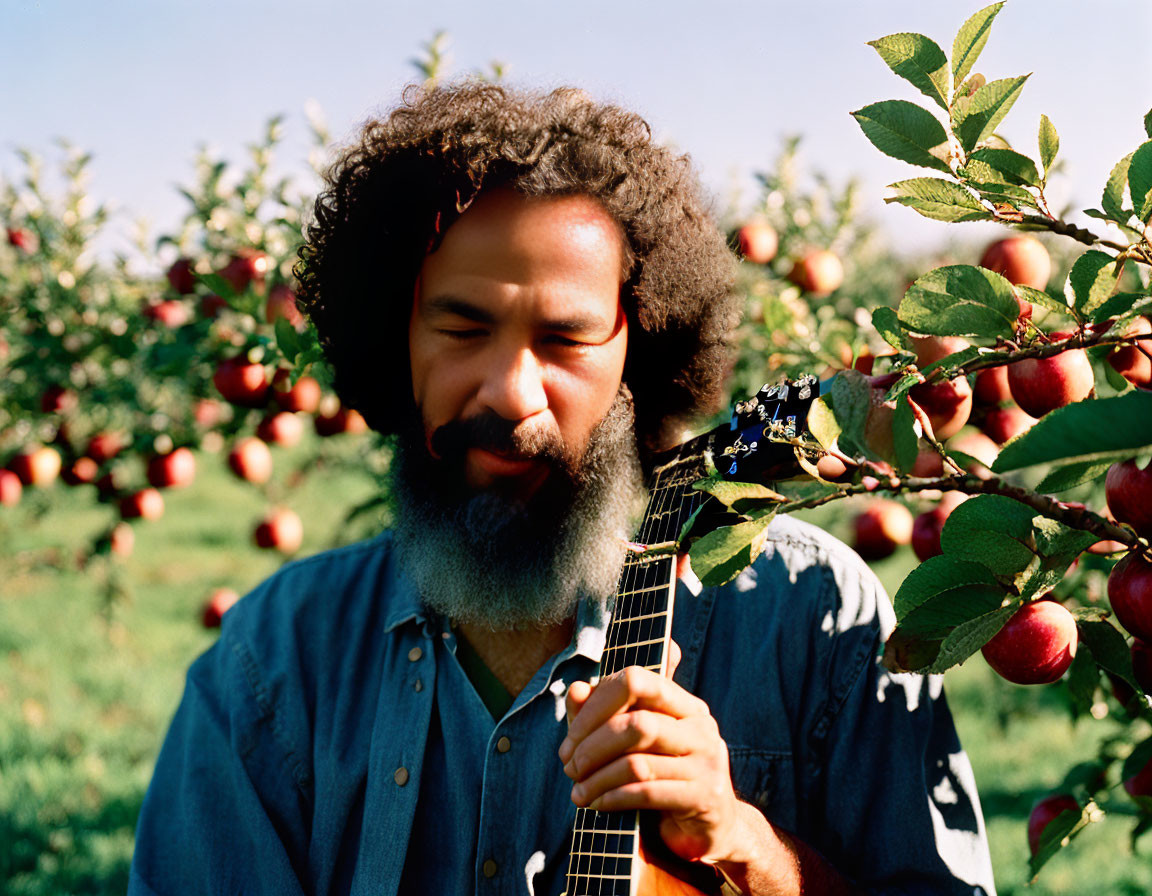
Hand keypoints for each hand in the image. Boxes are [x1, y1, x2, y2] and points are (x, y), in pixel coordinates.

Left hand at [558, 640, 749, 864]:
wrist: (712, 825)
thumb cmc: (665, 776)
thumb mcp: (634, 742)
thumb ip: (603, 713)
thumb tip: (577, 689)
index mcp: (684, 703)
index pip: (636, 681)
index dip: (597, 704)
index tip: (571, 735)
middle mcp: (700, 726)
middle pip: (635, 724)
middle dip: (592, 746)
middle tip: (570, 766)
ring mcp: (707, 761)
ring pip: (637, 763)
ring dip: (598, 778)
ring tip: (578, 792)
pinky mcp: (705, 797)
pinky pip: (647, 793)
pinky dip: (614, 799)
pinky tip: (598, 804)